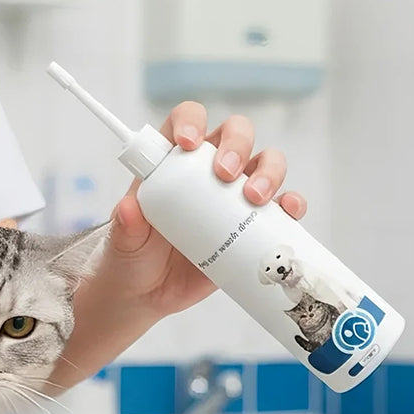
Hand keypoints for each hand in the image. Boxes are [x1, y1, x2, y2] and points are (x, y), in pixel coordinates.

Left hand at [107, 103, 307, 318]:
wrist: (147, 293)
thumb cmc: (130, 256)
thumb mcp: (122, 241)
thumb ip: (125, 225)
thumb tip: (129, 209)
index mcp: (171, 161)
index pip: (186, 120)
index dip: (191, 121)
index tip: (188, 143)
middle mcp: (207, 170)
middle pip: (235, 133)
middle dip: (236, 145)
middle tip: (225, 175)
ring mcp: (234, 196)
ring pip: (266, 162)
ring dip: (268, 172)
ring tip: (253, 198)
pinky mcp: (254, 225)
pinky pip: (282, 206)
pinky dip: (291, 204)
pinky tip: (288, 211)